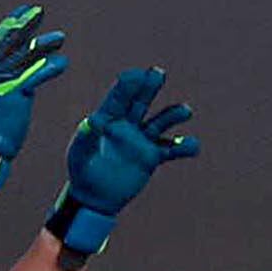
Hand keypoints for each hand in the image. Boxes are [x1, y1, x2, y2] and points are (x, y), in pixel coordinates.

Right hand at [0, 4, 69, 203]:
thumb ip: (7, 85)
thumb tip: (19, 76)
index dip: (10, 25)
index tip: (23, 12)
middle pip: (9, 41)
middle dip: (24, 25)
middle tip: (38, 12)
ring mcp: (3, 82)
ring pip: (24, 55)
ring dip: (43, 43)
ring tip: (59, 37)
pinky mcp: (15, 92)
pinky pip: (35, 74)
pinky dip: (49, 66)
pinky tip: (62, 62)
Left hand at [43, 65, 200, 259]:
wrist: (94, 197)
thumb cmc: (82, 172)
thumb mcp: (80, 155)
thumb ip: (86, 138)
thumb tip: (91, 121)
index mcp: (108, 118)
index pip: (118, 98)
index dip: (127, 86)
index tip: (136, 75)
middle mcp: (127, 125)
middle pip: (141, 101)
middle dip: (150, 87)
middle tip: (158, 73)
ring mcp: (141, 139)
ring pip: (161, 121)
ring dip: (173, 115)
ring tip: (185, 111)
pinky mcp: (152, 156)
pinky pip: (171, 149)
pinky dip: (184, 147)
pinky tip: (192, 146)